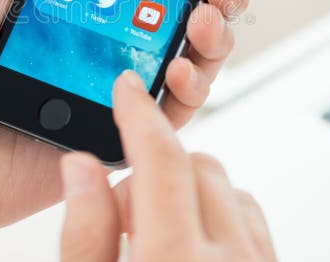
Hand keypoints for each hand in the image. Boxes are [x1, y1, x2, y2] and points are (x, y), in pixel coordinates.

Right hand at [60, 71, 276, 261]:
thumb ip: (85, 233)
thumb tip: (80, 167)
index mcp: (175, 259)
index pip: (162, 159)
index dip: (140, 113)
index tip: (126, 86)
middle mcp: (229, 259)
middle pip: (197, 164)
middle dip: (157, 164)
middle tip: (124, 204)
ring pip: (228, 185)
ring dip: (189, 187)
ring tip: (154, 229)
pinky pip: (249, 218)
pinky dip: (218, 211)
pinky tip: (188, 240)